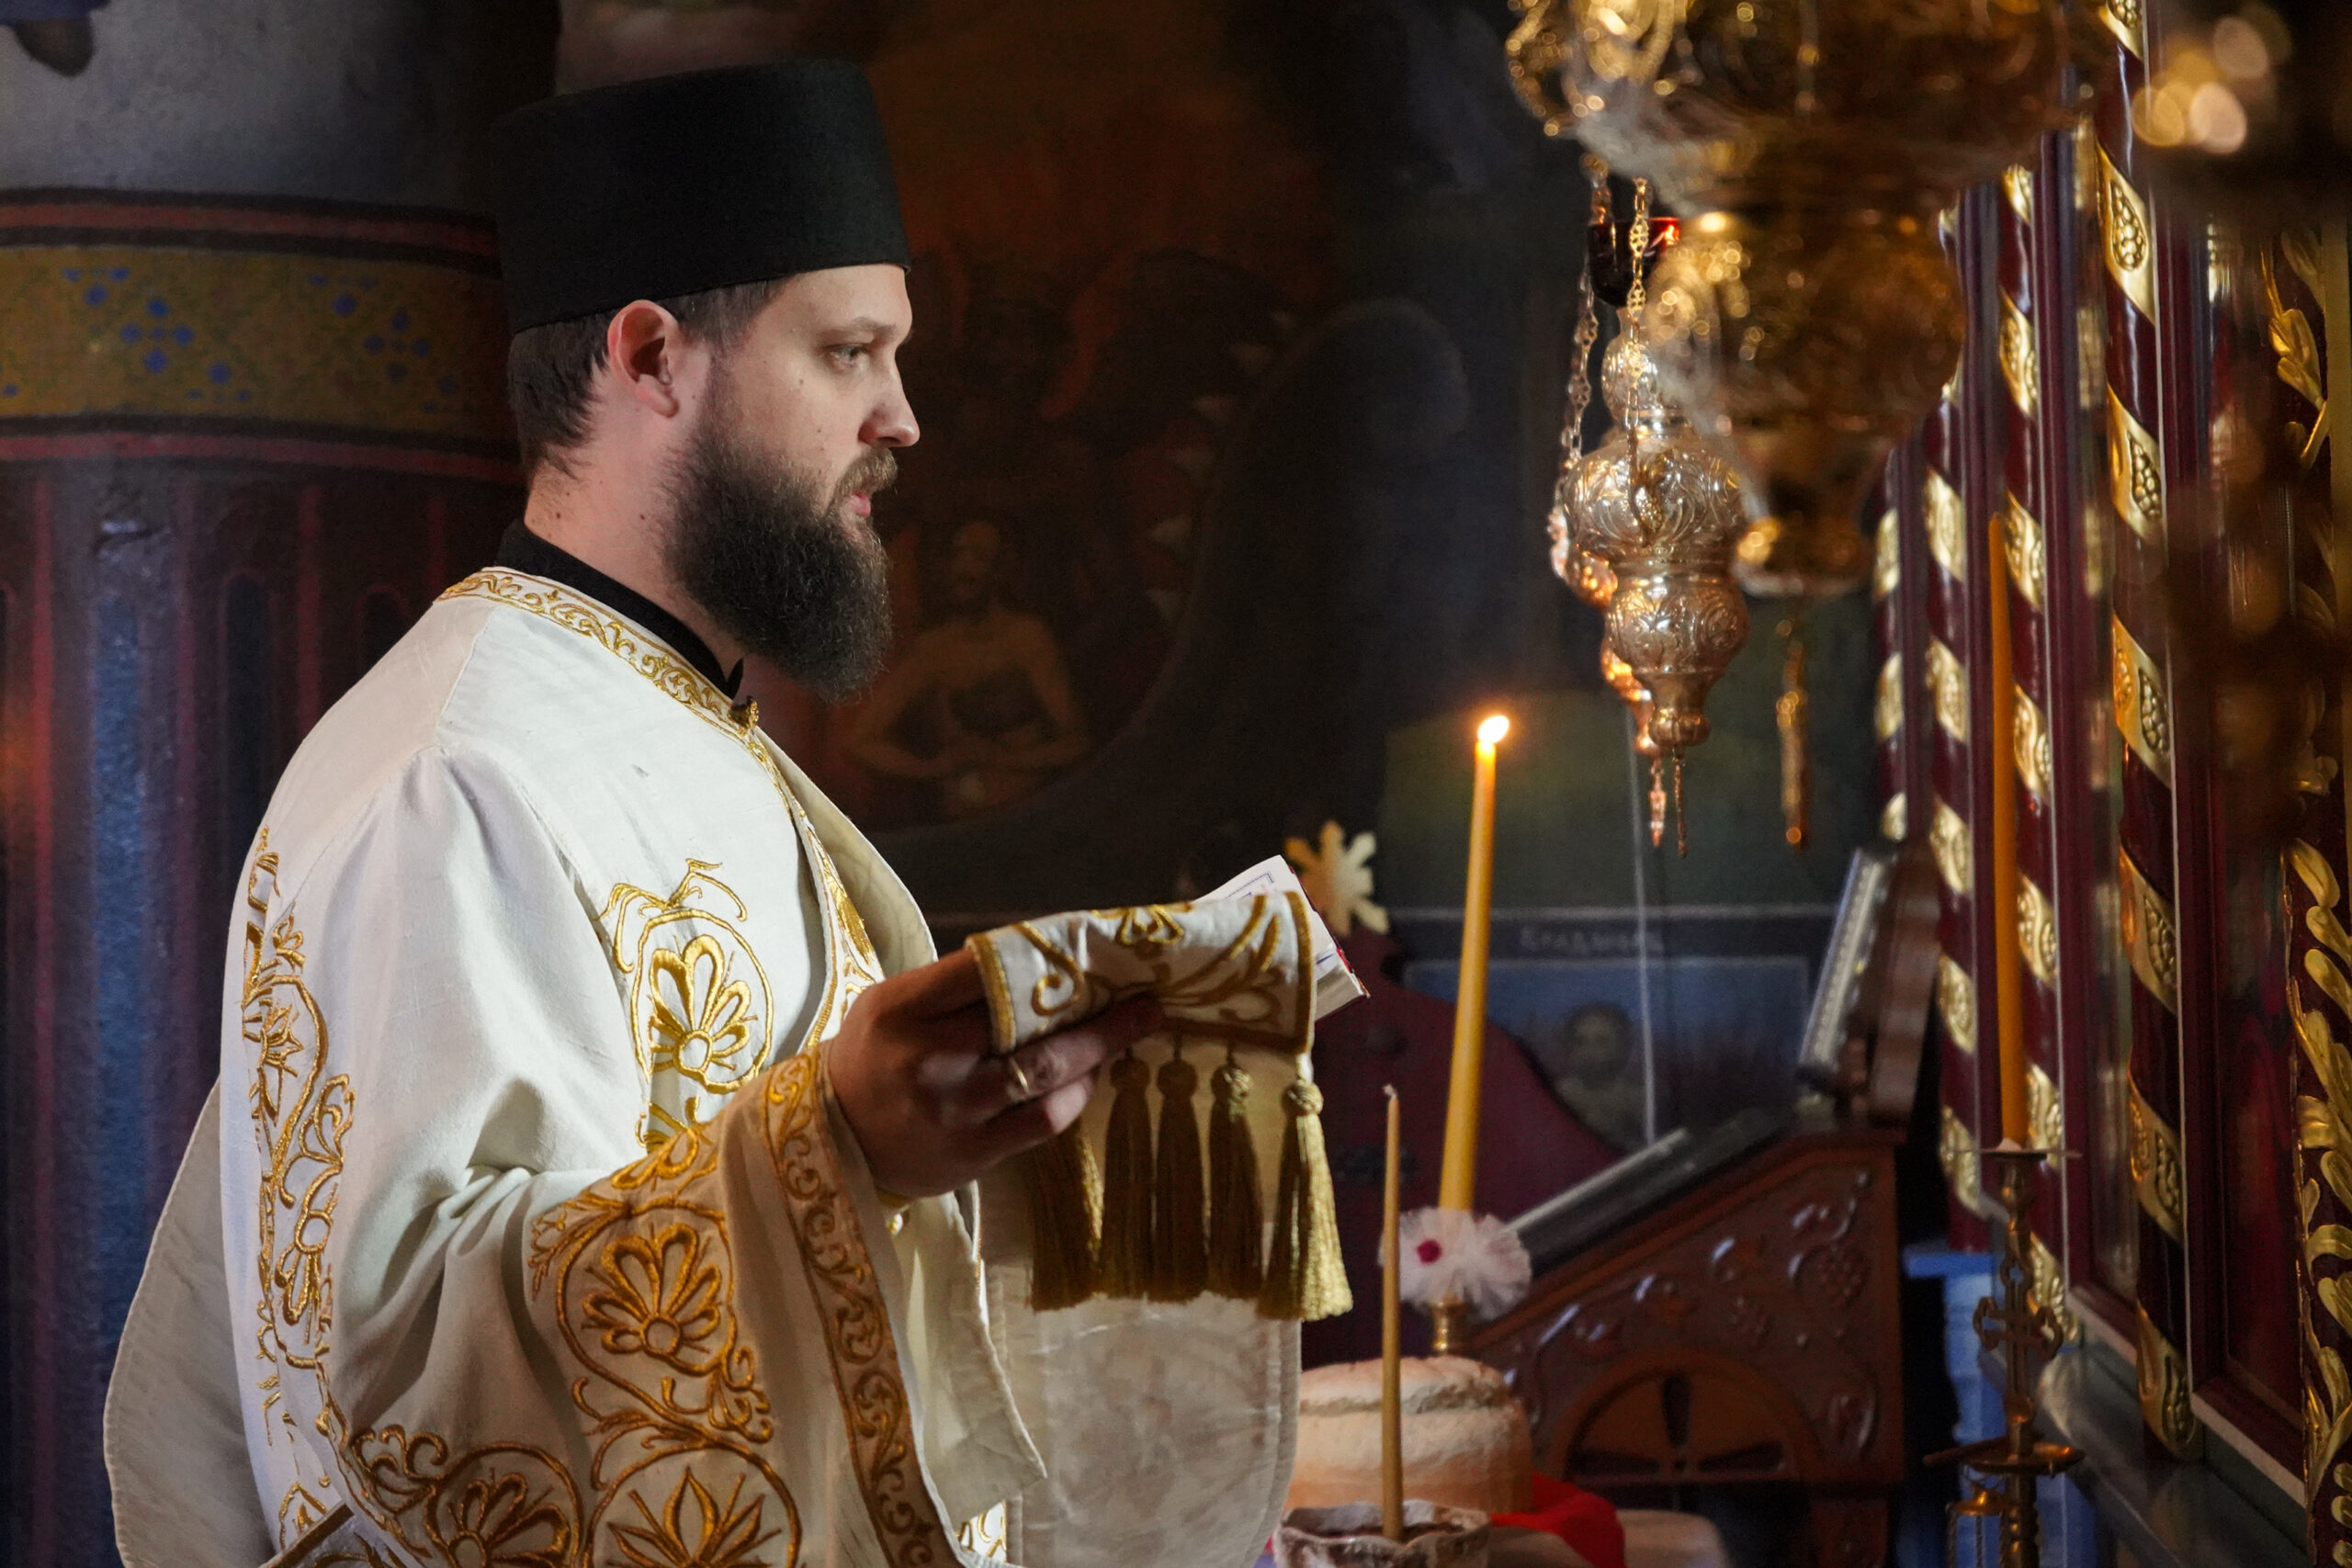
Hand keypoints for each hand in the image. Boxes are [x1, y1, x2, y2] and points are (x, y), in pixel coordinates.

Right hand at [827, 948, 1161, 1197]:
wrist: (836, 1139)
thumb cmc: (877, 1057)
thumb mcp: (893, 1006)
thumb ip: (954, 986)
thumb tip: (1045, 963)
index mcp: (902, 1009)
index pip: (985, 968)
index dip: (1045, 958)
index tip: (1089, 951)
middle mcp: (928, 1058)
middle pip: (1027, 1019)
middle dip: (1094, 1005)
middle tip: (1143, 996)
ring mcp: (953, 1110)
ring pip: (1046, 1071)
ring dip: (1099, 1048)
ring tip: (1132, 1028)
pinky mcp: (972, 1152)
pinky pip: (1043, 1119)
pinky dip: (1075, 1093)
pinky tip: (1092, 1076)